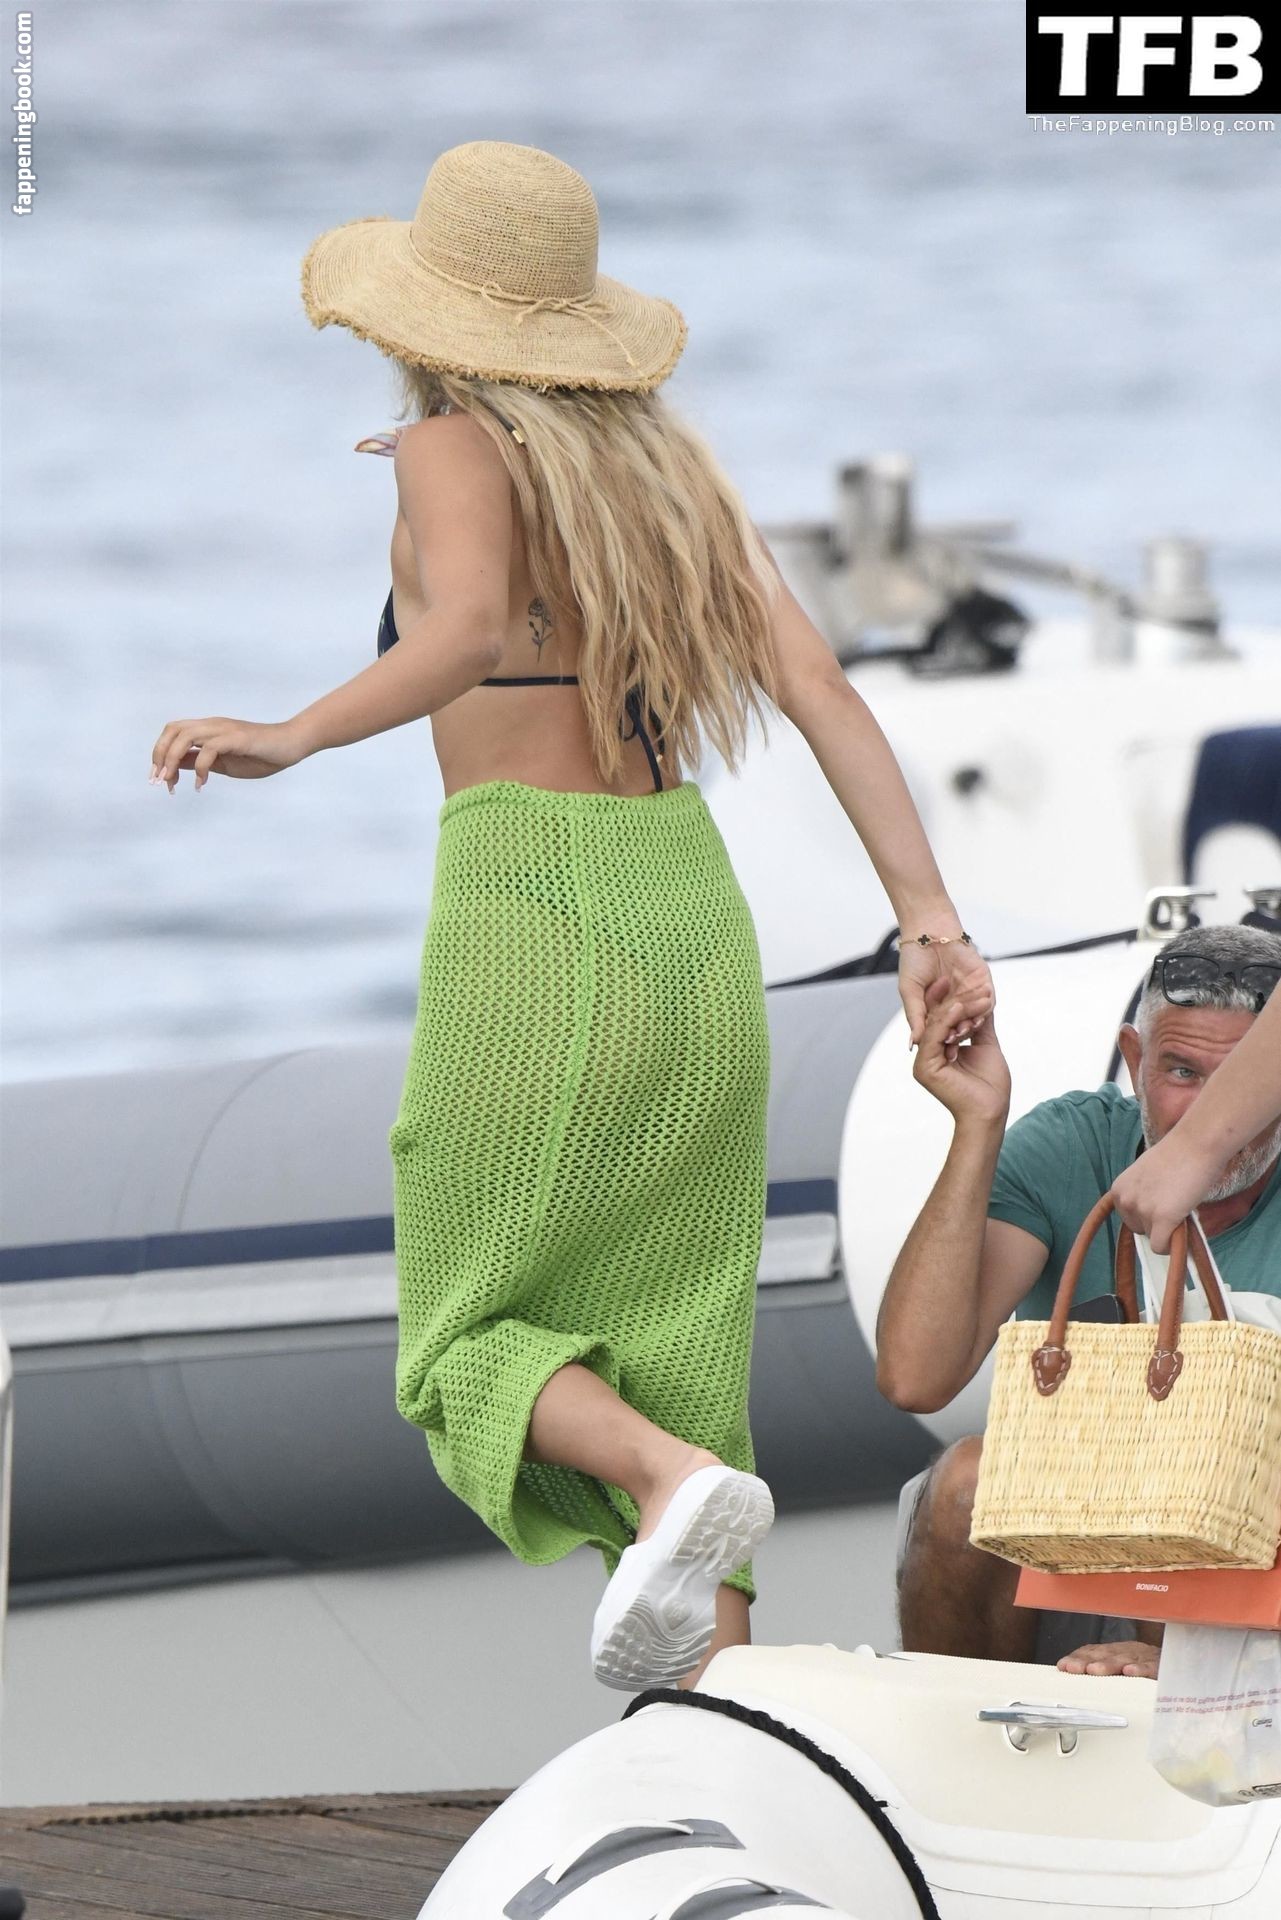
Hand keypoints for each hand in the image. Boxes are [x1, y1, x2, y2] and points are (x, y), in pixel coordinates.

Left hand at [149, 718, 310, 791]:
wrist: (291, 745)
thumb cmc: (261, 755)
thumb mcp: (223, 762)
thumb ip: (200, 761)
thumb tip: (175, 766)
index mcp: (208, 729)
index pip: (173, 733)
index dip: (159, 754)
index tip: (159, 779)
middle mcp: (212, 725)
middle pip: (173, 730)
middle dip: (160, 756)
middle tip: (160, 781)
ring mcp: (224, 730)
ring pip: (185, 736)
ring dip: (172, 760)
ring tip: (172, 782)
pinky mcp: (236, 738)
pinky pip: (209, 749)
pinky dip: (200, 768)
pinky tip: (202, 784)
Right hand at [898, 934, 995, 1049]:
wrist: (929, 931)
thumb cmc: (915, 959)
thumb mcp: (910, 991)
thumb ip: (915, 1017)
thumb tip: (913, 1043)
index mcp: (937, 1007)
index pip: (942, 1030)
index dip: (940, 1041)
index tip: (938, 1051)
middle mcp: (955, 1002)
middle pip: (960, 1025)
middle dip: (957, 1035)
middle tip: (953, 1045)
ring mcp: (970, 993)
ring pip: (975, 1016)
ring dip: (971, 1025)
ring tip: (964, 1031)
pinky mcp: (983, 982)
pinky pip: (988, 1001)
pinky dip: (984, 1010)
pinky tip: (978, 1017)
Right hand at [911, 976, 1010, 1123]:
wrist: (990, 1113)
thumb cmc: (992, 1087)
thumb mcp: (987, 1045)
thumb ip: (981, 1024)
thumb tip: (985, 1004)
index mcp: (939, 1052)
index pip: (941, 1020)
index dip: (947, 999)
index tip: (953, 979)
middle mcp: (928, 1056)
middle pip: (935, 1020)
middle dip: (942, 998)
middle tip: (946, 976)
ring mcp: (924, 1062)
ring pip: (934, 1026)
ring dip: (947, 1007)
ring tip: (955, 988)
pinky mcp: (925, 1068)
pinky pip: (934, 1037)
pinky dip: (945, 1020)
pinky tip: (956, 1006)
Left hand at [1057, 1639, 1158, 1679]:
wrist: (1186, 1660)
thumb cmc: (1150, 1669)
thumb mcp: (1125, 1667)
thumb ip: (1105, 1672)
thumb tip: (1075, 1677)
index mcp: (1118, 1651)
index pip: (1093, 1651)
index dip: (1078, 1658)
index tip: (1063, 1667)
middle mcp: (1129, 1651)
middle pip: (1105, 1654)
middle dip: (1087, 1661)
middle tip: (1074, 1669)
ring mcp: (1145, 1657)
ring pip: (1125, 1658)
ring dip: (1108, 1664)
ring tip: (1095, 1670)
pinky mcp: (1163, 1666)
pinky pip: (1152, 1667)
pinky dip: (1141, 1669)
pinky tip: (1130, 1672)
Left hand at [1109, 1133, 1218, 1253]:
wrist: (1196, 1144)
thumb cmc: (1178, 1155)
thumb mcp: (1147, 1176)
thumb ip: (1143, 1195)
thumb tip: (1150, 1221)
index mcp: (1118, 1189)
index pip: (1129, 1218)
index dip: (1148, 1215)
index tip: (1163, 1204)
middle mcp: (1124, 1200)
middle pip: (1139, 1230)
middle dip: (1158, 1223)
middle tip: (1176, 1205)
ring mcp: (1142, 1210)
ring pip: (1153, 1239)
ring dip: (1169, 1230)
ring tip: (1183, 1207)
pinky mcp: (1161, 1219)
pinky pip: (1161, 1247)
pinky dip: (1173, 1246)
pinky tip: (1184, 1228)